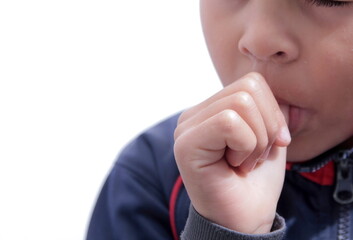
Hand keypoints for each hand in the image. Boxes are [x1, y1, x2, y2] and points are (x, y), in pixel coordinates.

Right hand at [174, 72, 290, 233]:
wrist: (244, 218)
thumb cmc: (255, 180)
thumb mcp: (269, 136)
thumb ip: (269, 108)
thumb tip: (274, 89)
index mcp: (211, 110)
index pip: (251, 82)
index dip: (273, 113)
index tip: (270, 144)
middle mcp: (194, 115)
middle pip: (248, 89)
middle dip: (267, 127)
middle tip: (254, 156)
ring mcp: (187, 128)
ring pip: (241, 103)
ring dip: (256, 140)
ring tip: (244, 162)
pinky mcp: (186, 143)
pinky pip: (229, 123)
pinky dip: (245, 147)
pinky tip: (234, 166)